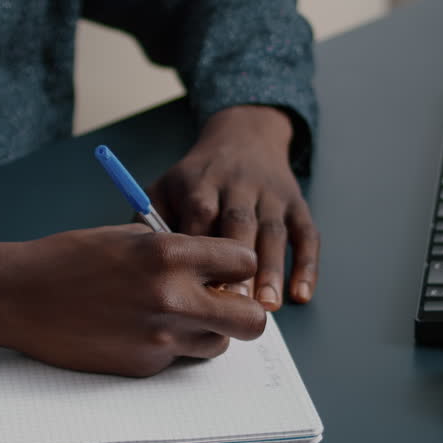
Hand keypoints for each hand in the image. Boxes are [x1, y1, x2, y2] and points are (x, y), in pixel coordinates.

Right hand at [0, 225, 266, 376]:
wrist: (19, 297)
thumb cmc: (68, 259)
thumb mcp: (129, 236)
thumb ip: (178, 250)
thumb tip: (215, 268)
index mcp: (169, 254)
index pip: (244, 262)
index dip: (237, 265)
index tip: (226, 268)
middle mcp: (171, 298)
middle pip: (251, 319)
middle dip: (244, 310)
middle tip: (224, 302)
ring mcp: (159, 338)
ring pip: (219, 344)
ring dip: (208, 331)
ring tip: (174, 315)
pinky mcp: (144, 366)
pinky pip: (179, 358)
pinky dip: (171, 346)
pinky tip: (138, 329)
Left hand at [148, 105, 317, 310]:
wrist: (244, 135)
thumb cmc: (196, 177)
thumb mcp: (165, 186)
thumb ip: (148, 221)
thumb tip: (136, 267)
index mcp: (200, 181)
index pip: (200, 211)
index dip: (200, 246)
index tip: (192, 285)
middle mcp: (238, 184)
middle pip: (240, 222)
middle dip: (238, 262)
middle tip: (234, 302)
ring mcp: (271, 194)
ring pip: (274, 231)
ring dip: (273, 269)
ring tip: (267, 306)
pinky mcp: (296, 204)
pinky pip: (306, 234)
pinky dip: (307, 265)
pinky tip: (302, 295)